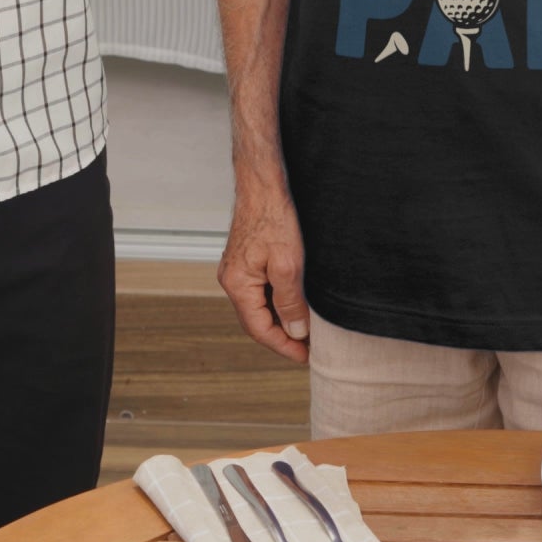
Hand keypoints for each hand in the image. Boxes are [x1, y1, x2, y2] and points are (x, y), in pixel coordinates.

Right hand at [218, 187, 308, 363]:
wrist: (263, 184)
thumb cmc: (273, 218)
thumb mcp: (288, 265)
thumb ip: (290, 302)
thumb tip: (295, 332)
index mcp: (237, 285)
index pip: (259, 330)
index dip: (284, 346)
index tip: (306, 356)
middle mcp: (232, 280)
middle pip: (257, 321)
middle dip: (282, 336)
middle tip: (309, 347)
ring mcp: (237, 270)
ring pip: (259, 307)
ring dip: (281, 320)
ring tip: (306, 328)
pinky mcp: (246, 261)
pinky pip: (260, 291)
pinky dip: (277, 302)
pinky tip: (294, 303)